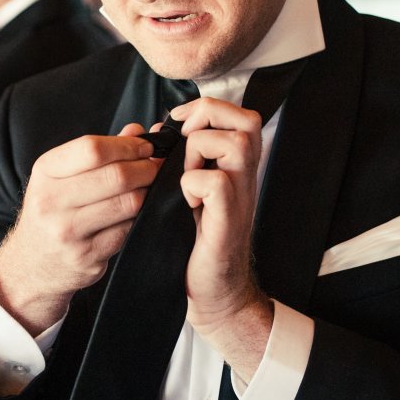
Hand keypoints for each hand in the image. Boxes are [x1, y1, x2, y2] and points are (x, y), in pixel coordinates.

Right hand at [0, 124, 161, 334]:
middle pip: (116, 176)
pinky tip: (137, 214)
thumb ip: (98, 152)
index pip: (92, 149)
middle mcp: (52, 202)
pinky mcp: (87, 257)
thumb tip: (138, 131)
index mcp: (45, 172)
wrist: (31, 263)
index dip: (127, 145)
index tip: (145, 147)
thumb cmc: (51, 212)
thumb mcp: (60, 176)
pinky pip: (127, 230)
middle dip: (146, 168)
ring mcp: (68, 232)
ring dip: (147, 193)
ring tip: (149, 189)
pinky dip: (139, 218)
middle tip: (155, 168)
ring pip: (128, 203)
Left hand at [174, 98, 273, 373]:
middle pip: (247, 120)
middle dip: (209, 121)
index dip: (207, 108)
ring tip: (184, 174)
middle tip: (185, 146)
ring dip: (201, 151)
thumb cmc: (192, 241)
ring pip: (236, 144)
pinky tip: (187, 204)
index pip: (239, 113)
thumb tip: (152, 130)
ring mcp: (240, 198)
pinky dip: (194, 185)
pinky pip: (217, 184)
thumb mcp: (182, 191)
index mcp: (234, 166)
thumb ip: (174, 158)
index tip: (179, 123)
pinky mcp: (228, 221)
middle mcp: (244, 177)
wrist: (212, 291)